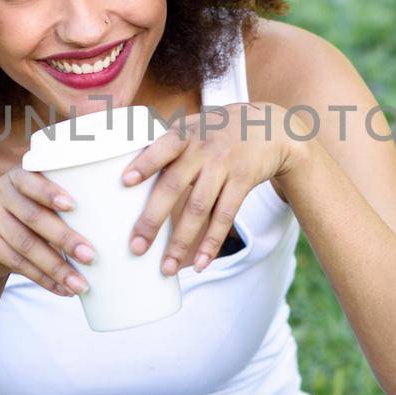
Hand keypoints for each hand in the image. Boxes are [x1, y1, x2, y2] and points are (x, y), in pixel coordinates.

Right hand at [0, 167, 97, 296]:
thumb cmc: (26, 221)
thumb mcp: (37, 205)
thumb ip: (62, 206)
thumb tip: (113, 225)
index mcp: (18, 177)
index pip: (32, 181)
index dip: (50, 193)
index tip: (73, 205)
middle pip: (34, 217)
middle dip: (65, 239)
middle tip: (91, 257)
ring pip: (26, 245)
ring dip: (57, 268)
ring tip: (81, 284)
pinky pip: (16, 263)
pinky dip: (43, 279)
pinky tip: (62, 289)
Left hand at [123, 103, 302, 275]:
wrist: (270, 127)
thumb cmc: (217, 131)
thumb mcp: (194, 126)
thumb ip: (166, 147)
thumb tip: (126, 176)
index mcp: (185, 134)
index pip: (163, 146)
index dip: (145, 163)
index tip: (126, 181)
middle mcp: (203, 149)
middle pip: (174, 186)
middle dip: (153, 219)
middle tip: (136, 247)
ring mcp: (224, 166)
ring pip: (199, 209)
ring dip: (181, 241)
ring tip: (165, 267)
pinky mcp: (242, 182)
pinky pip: (225, 217)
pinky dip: (211, 243)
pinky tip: (199, 263)